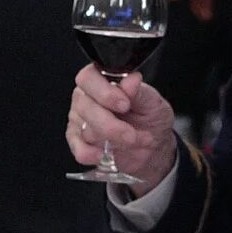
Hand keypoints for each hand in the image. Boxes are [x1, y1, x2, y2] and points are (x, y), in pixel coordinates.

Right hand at [66, 65, 178, 191]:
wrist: (153, 145)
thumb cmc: (150, 117)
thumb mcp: (152, 102)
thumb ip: (138, 91)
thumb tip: (131, 79)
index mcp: (101, 80)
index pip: (89, 78)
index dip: (104, 93)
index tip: (125, 105)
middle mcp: (86, 97)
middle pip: (86, 107)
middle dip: (113, 126)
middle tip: (133, 134)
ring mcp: (79, 119)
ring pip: (86, 131)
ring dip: (113, 141)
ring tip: (133, 141)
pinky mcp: (78, 141)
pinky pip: (79, 149)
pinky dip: (92, 154)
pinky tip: (106, 154)